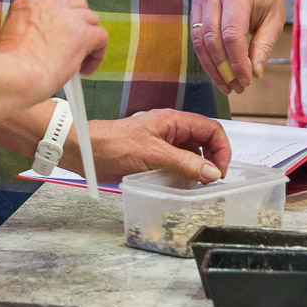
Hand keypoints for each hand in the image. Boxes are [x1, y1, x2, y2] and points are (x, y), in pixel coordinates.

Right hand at [0, 0, 108, 97]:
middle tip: (72, 44)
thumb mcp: (10, 35)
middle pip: (76, 4)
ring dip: (88, 38)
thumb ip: (30, 30)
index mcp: (29, 1)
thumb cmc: (7, 65)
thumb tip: (43, 42)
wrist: (13, 75)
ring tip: (79, 60)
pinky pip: (101, 37)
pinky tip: (86, 69)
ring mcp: (69, 18)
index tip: (58, 31)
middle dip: (77, 22)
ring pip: (91, 20)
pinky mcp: (83, 35)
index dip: (61, 15)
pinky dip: (97, 54)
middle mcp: (50, 3)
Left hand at [71, 109, 233, 183]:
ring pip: (192, 155)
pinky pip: (178, 165)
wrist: (85, 151)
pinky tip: (179, 186)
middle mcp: (172, 131)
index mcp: (174, 121)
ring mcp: (163, 144)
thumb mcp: (153, 154)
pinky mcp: (154, 158)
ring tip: (195, 184)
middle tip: (210, 180)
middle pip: (205, 142)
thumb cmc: (113, 144)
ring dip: (197, 169)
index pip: (211, 129)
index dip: (221, 149)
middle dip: (212, 160)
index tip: (220, 171)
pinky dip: (183, 175)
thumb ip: (185, 163)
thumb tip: (213, 172)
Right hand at [189, 0, 285, 93]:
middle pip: (211, 40)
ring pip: (199, 41)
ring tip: (227, 85)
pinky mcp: (195, 5)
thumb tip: (255, 74)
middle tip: (237, 88)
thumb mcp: (275, 18)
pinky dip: (207, 57)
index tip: (247, 81)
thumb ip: (264, 46)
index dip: (237, 62)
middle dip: (224, 69)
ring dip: (212, 67)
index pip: (231, 35)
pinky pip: (196, 37)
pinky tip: (219, 71)